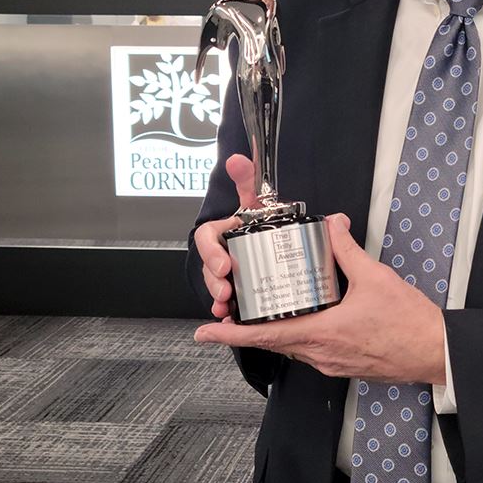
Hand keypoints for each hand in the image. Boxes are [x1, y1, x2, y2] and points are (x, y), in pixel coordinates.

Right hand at [193, 153, 257, 318]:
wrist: (275, 246)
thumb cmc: (261, 225)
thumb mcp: (257, 204)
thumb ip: (249, 182)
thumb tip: (248, 166)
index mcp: (224, 232)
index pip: (207, 237)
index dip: (210, 250)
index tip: (223, 264)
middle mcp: (222, 252)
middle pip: (209, 265)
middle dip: (214, 277)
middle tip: (227, 286)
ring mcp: (226, 273)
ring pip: (214, 284)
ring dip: (217, 295)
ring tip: (227, 304)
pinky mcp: (234, 290)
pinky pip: (224, 301)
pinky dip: (225, 310)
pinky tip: (229, 316)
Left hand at [194, 213, 447, 384]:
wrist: (435, 351)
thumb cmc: (408, 322)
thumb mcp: (375, 278)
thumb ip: (347, 250)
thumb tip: (332, 226)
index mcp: (322, 334)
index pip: (265, 335)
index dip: (231, 334)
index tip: (204, 332)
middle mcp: (320, 355)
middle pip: (274, 342)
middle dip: (249, 328)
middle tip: (230, 313)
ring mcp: (332, 364)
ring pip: (292, 348)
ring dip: (275, 332)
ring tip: (264, 312)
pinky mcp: (344, 366)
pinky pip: (311, 352)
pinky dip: (300, 336)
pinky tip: (306, 319)